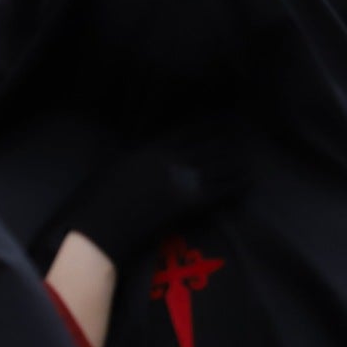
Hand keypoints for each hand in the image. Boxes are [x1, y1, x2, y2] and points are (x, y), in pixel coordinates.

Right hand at [64, 123, 249, 262]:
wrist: (98, 229)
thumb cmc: (99, 197)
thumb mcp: (118, 164)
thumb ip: (142, 154)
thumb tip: (155, 149)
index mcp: (152, 147)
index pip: (189, 129)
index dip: (210, 123)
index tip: (224, 116)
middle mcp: (171, 159)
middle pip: (209, 144)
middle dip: (228, 140)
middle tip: (244, 135)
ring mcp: (182, 181)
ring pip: (220, 165)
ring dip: (236, 160)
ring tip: (248, 157)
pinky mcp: (188, 204)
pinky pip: (221, 190)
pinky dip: (237, 184)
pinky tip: (248, 180)